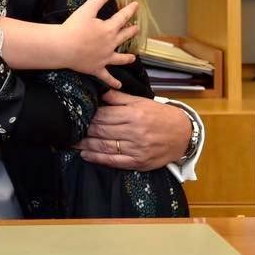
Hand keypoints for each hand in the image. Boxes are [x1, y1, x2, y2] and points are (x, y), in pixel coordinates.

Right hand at [56, 0, 138, 88]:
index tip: (136, 5)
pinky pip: (106, 76)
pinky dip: (112, 82)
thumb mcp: (86, 9)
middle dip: (131, 31)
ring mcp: (104, 58)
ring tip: (133, 57)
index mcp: (109, 29)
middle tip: (137, 28)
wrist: (63, 47)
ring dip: (127, 58)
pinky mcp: (96, 68)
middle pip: (124, 37)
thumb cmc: (73, 27)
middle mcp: (110, 44)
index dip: (130, 10)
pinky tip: (118, 86)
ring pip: (120, 58)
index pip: (122, 17)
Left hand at [73, 90, 191, 170]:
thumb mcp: (142, 102)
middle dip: (85, 130)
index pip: (104, 115)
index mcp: (134, 114)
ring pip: (105, 146)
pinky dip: (98, 158)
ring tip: (72, 143)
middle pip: (102, 130)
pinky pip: (114, 161)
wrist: (184, 134)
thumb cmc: (161, 116)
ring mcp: (136, 148)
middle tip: (71, 129)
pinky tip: (86, 155)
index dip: (90, 116)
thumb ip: (120, 98)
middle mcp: (135, 132)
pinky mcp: (138, 162)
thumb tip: (102, 92)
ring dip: (86, 145)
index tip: (79, 116)